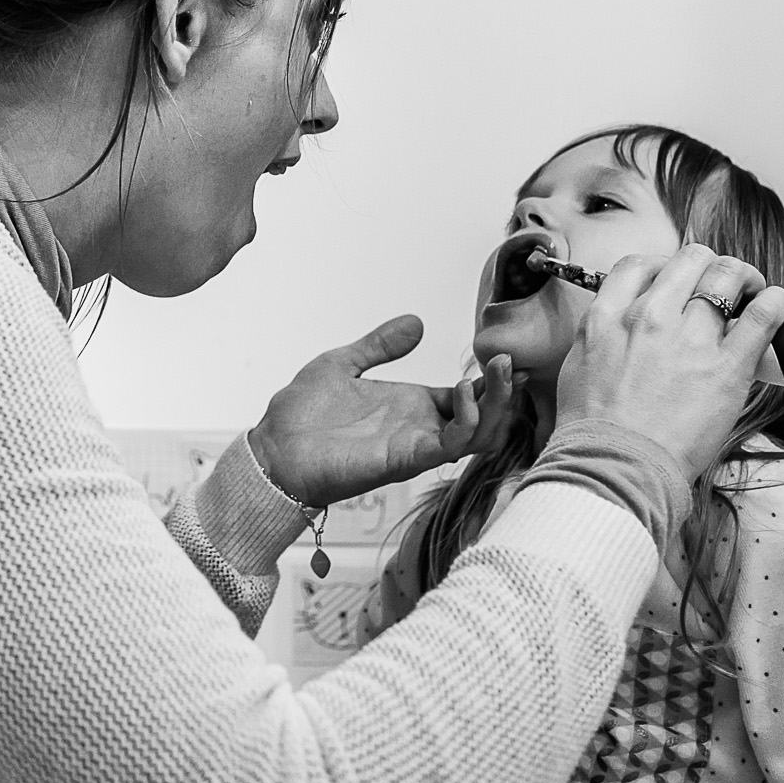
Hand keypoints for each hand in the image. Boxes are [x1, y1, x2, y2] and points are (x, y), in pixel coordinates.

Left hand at [248, 316, 516, 507]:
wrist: (273, 449)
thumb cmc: (301, 414)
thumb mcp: (344, 363)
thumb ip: (380, 345)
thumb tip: (416, 323)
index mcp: (410, 406)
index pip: (467, 396)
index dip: (490, 380)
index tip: (506, 355)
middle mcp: (419, 428)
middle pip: (482, 418)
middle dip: (503, 392)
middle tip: (510, 362)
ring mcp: (414, 445)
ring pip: (477, 436)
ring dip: (495, 406)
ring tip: (500, 374)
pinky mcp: (403, 459)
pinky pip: (450, 446)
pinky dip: (468, 422)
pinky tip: (468, 395)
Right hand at [554, 243, 783, 482]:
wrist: (612, 467)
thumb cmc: (593, 429)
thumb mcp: (578, 367)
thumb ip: (603, 337)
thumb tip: (623, 329)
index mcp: (607, 317)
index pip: (640, 264)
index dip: (665, 267)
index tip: (678, 284)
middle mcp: (647, 317)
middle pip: (691, 258)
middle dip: (711, 267)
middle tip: (721, 288)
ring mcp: (688, 339)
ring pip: (729, 275)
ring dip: (746, 279)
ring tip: (753, 296)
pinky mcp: (727, 366)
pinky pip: (764, 313)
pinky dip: (776, 301)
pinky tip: (777, 307)